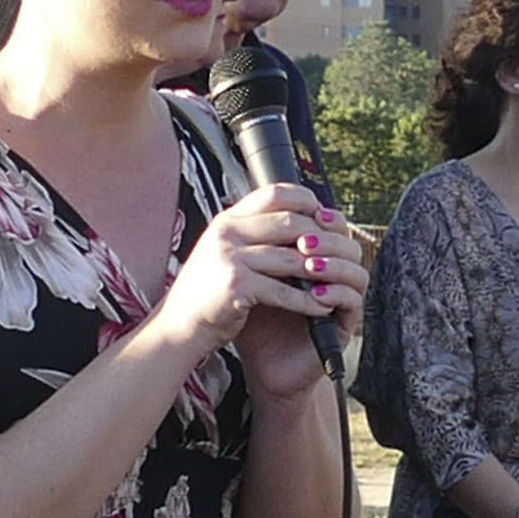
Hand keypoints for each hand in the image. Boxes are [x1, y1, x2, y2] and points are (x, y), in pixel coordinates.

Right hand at [167, 182, 364, 388]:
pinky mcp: (237, 286)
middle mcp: (227, 233)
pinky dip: (307, 301)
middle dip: (319, 238)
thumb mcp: (225, 251)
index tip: (323, 216)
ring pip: (291, 258)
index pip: (274, 193)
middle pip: (289, 223)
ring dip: (319, 272)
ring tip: (336, 281)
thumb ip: (252, 233)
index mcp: (227, 220)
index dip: (305, 200)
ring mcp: (230, 258)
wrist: (180, 324)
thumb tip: (297, 221)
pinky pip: (284, 291)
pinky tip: (321, 307)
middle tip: (338, 252)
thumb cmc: (208, 291)